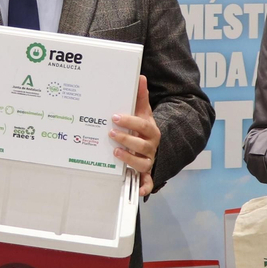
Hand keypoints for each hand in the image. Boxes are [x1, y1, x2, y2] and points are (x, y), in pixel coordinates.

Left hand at [111, 75, 160, 196]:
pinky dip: (145, 187)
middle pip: (142, 145)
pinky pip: (148, 182)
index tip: (115, 117)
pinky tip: (139, 191)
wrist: (155, 143)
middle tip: (111, 133)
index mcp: (151, 130)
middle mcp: (151, 146)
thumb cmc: (144, 127)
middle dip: (126, 139)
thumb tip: (140, 76)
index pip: (143, 126)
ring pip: (142, 162)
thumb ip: (140, 96)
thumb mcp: (143, 112)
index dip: (130, 121)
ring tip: (116, 152)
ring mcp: (149, 160)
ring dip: (129, 159)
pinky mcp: (146, 173)